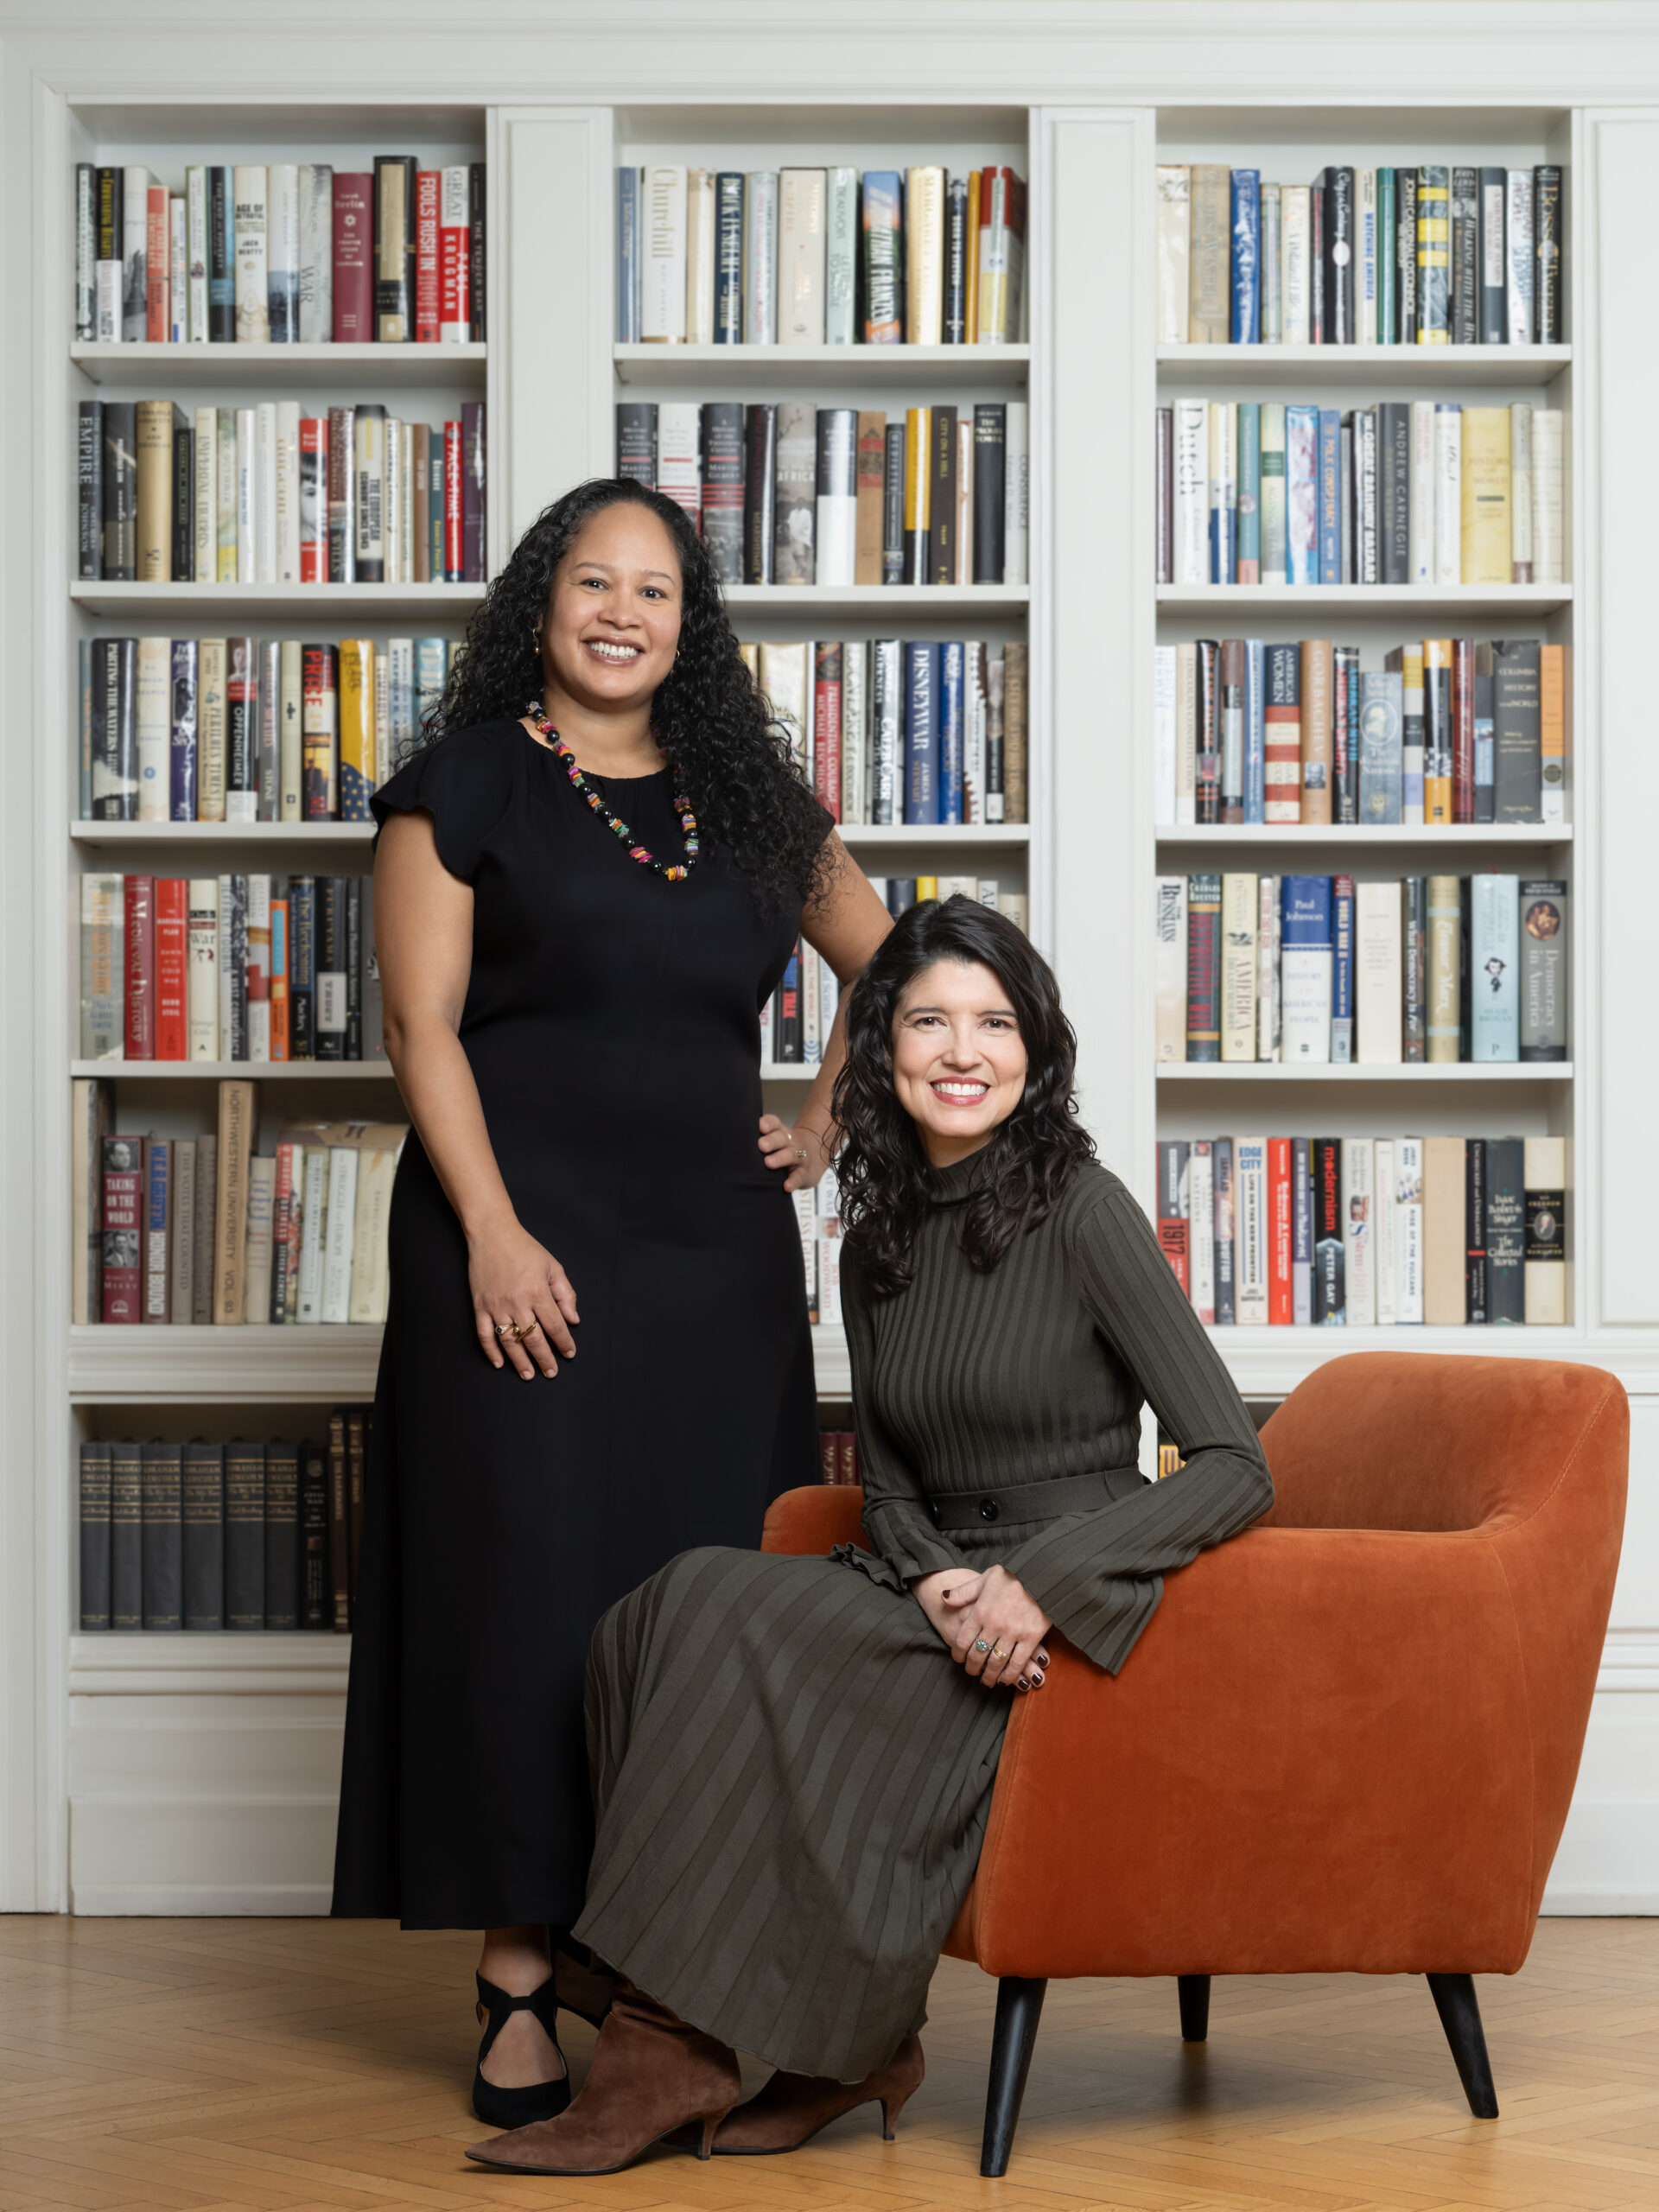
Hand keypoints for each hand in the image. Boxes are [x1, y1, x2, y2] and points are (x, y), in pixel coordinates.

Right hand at [468, 1218, 579, 1378]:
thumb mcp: (553, 1267)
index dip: (564, 1343)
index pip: (555, 1325)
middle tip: (551, 1373)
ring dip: (519, 1361)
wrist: (492, 1234)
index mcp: (538, 1292)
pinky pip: (484, 1334)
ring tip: (528, 1374)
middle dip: (544, 1358)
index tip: (569, 1354)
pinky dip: (491, 1351)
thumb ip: (566, 1294)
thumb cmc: (525, 1249)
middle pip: (533, 1338)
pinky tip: (499, 1363)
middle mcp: (517, 1302)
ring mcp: (496, 1305)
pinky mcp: (479, 1306)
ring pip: (509, 1341)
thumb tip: (573, 1320)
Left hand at [758, 1113, 827, 1192]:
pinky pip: (799, 1176)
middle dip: (771, 1141)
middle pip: (781, 1137)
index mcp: (780, 1132)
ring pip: (790, 1154)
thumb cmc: (785, 1148)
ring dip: (779, 1158)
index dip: (767, 1123)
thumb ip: (758, 1140)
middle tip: (760, 1146)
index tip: (760, 1127)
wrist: (816, 1154)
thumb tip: (727, 1144)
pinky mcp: (805, 1172)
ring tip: (768, 1163)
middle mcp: (790, 1141)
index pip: (774, 1123)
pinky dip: (793, 1181)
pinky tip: (785, 1186)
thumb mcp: (776, 1139)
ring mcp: (799, 1156)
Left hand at [911, 1566, 1050, 1692]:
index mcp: (981, 1610)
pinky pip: (1017, 1662)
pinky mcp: (1031, 1637)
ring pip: (996, 1662)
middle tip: (972, 1672)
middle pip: (977, 1654)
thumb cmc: (1013, 1575)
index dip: (958, 1653)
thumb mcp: (985, 1578)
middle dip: (972, 1667)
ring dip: (989, 1676)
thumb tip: (944, 1598)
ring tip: (987, 1681)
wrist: (1042, 1574)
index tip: (959, 1659)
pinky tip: (1005, 1680)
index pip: (963, 1640)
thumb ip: (964, 1592)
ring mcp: (1013, 1632)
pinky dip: (1009, 1675)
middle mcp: (994, 1624)